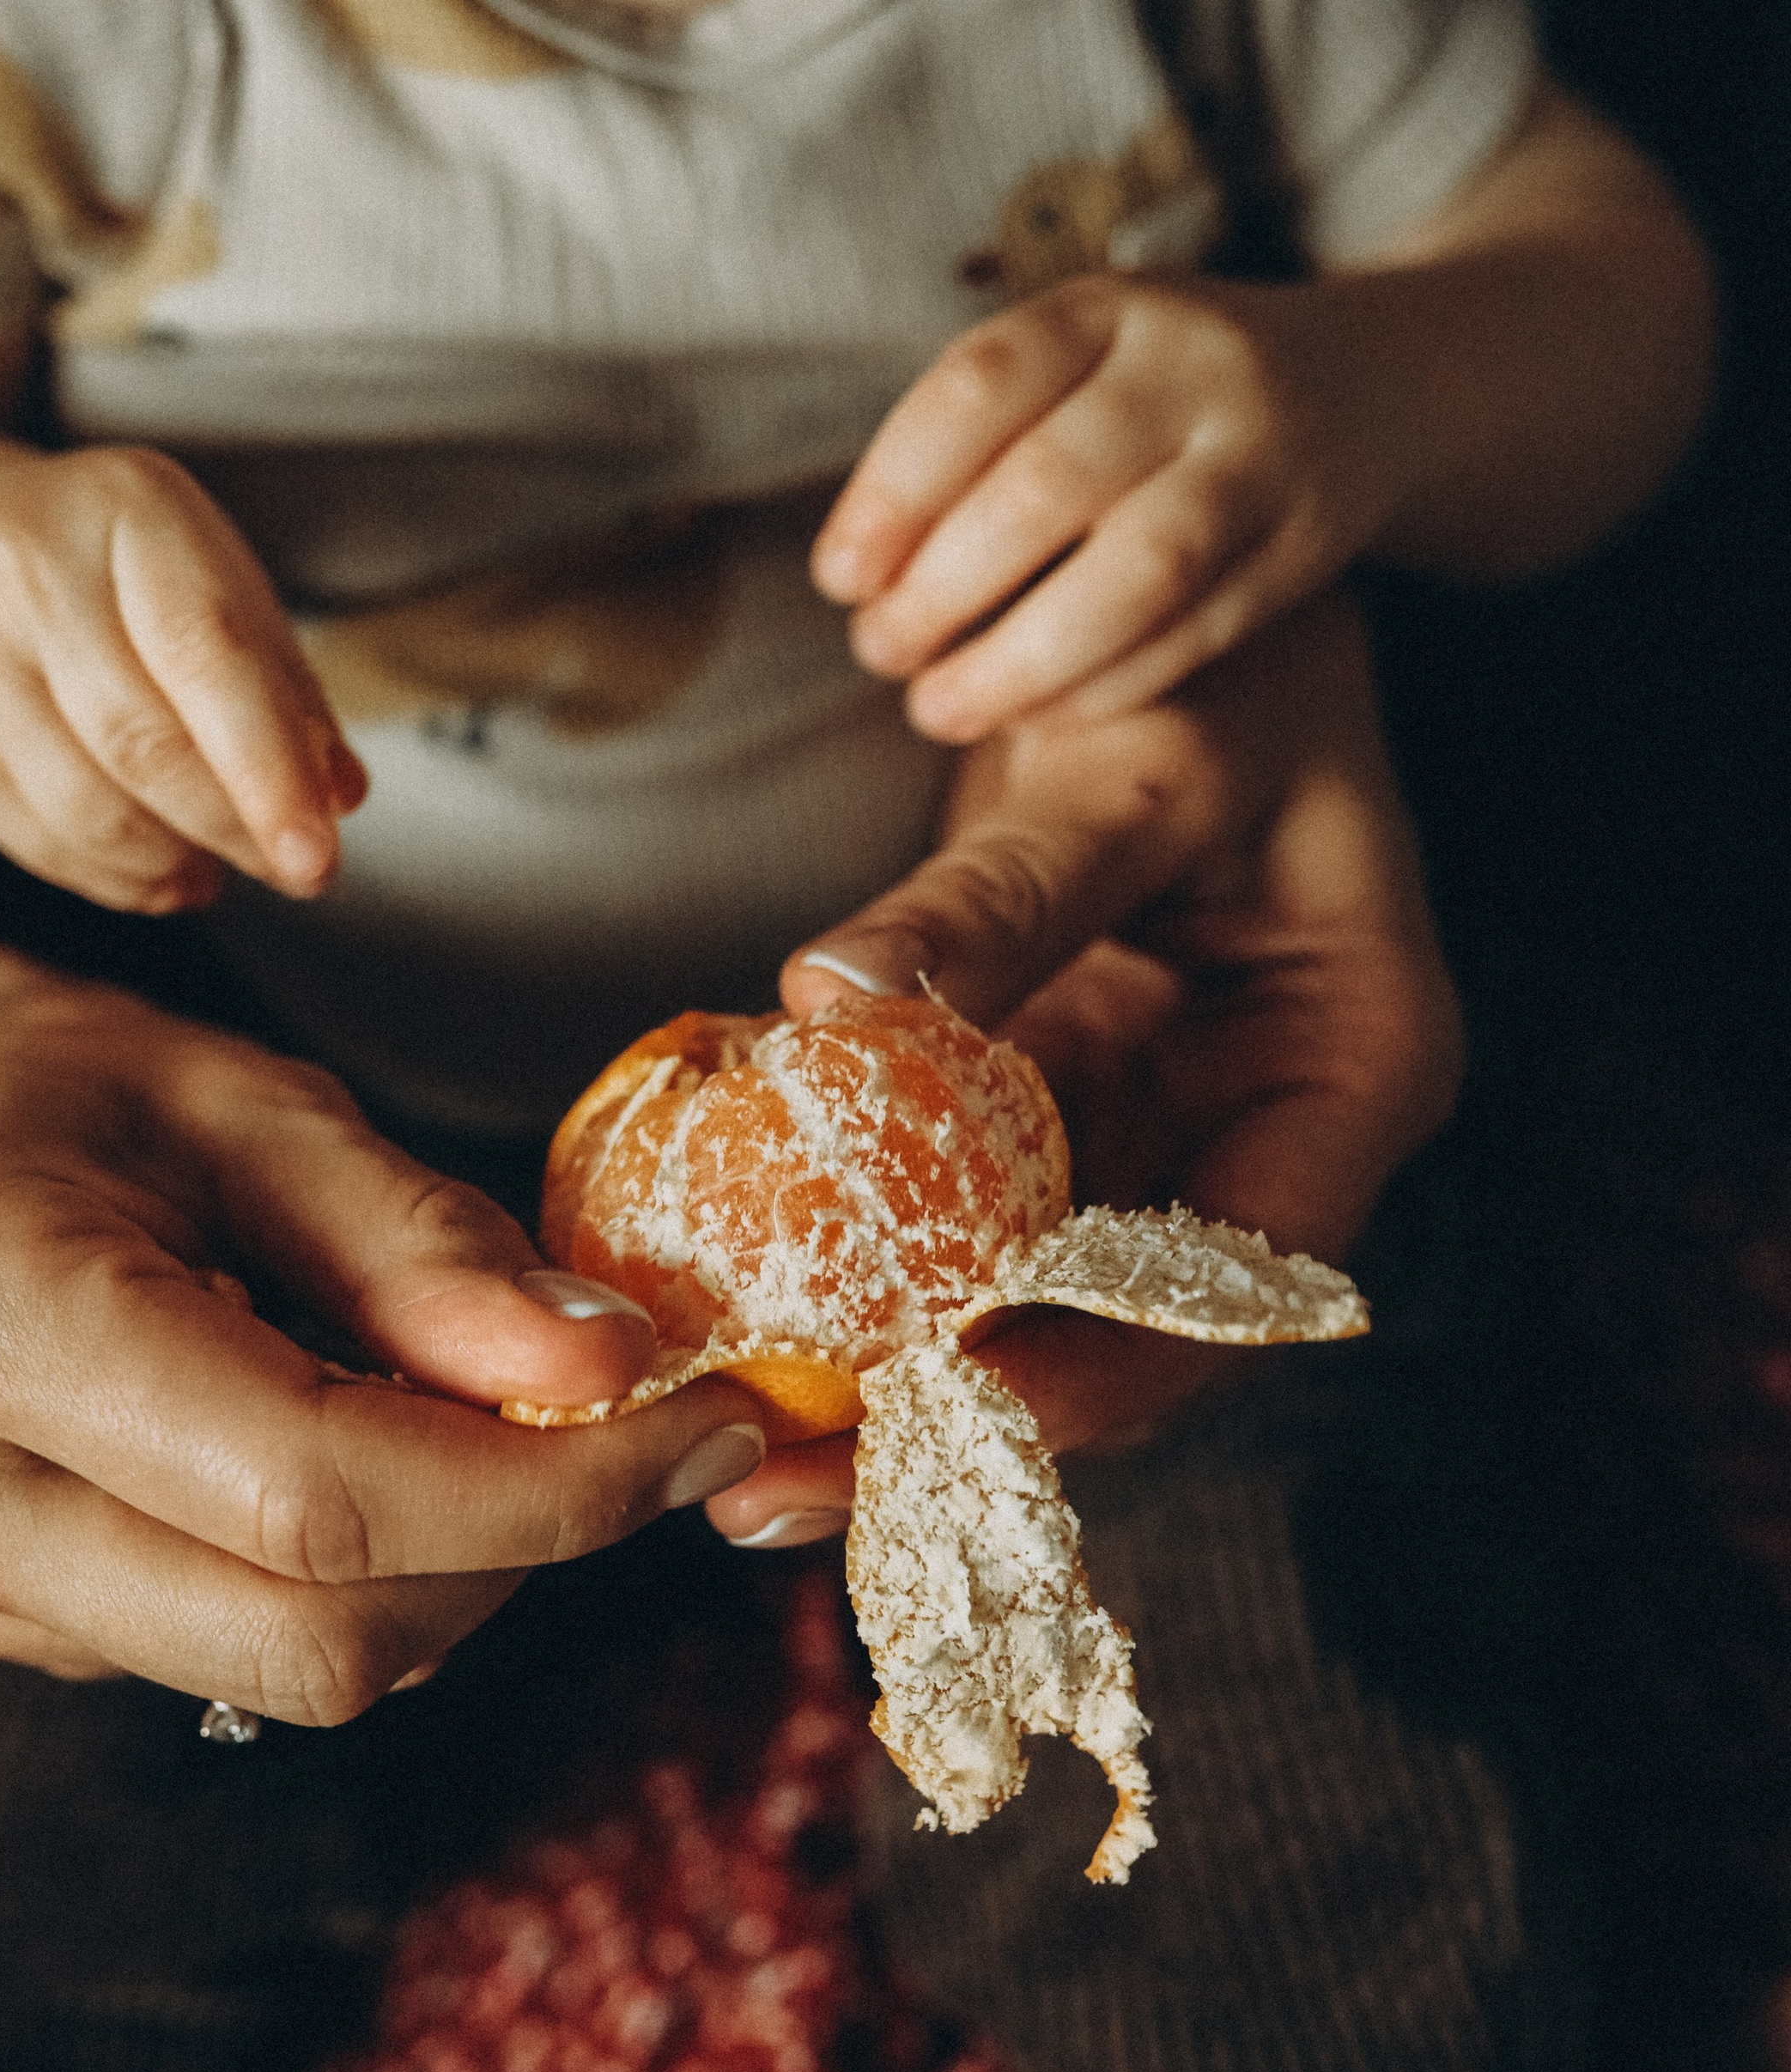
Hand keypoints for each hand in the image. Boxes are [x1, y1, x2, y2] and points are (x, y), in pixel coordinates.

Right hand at [0, 443, 367, 911]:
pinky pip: (43, 845)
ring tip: (221, 862)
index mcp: (126, 505)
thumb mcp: (226, 594)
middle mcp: (26, 566)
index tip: (317, 856)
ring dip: (176, 860)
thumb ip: (291, 694)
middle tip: (295, 870)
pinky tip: (164, 870)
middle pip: (142, 742)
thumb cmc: (130, 584)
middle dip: (231, 826)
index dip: (269, 769)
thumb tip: (336, 799)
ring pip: (88, 810)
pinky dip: (122, 879)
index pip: (208, 654)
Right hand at [0, 983, 767, 1709]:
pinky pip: (238, 1656)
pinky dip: (356, 1575)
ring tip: (450, 1407)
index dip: (550, 1488)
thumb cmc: (76, 1102)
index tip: (705, 1424)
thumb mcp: (257, 1105)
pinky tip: (340, 1448)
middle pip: (313, 1634)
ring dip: (446, 1565)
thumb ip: (425, 1247)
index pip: (316, 1490)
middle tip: (614, 1428)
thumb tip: (604, 1370)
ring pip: (291, 1668)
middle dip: (515, 1547)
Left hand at [703, 591, 1463, 1541]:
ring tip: (718, 1429)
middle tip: (766, 1492)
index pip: (1232, 1284)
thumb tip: (834, 997)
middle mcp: (1265, 1134)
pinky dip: (854, 1249)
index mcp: (1353, 1074)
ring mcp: (1157, 1127)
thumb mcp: (1130, 765)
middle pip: (1117, 1333)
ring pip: (1023, 1294)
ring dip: (878, 1365)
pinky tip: (725, 1294)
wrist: (1187, 579)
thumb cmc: (1218, 653)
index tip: (929, 1412)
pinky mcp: (1062, 1102)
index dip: (1088, 1372)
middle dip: (946, 1420)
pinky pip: (959, 1207)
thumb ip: (1001, 893)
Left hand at [811, 271, 1388, 737]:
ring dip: (1023, 657)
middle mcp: (1194, 368)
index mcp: (1107, 309)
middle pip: (1049, 484)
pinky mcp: (1310, 546)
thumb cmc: (1152, 396)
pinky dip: (1106, 685)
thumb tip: (859, 577)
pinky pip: (1201, 630)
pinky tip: (1034, 719)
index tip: (839, 579)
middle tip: (879, 653)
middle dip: (943, 587)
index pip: (978, 388)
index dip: (892, 492)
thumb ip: (978, 444)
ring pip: (1140, 570)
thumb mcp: (1074, 365)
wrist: (1363, 385)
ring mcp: (1265, 456)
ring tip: (939, 708)